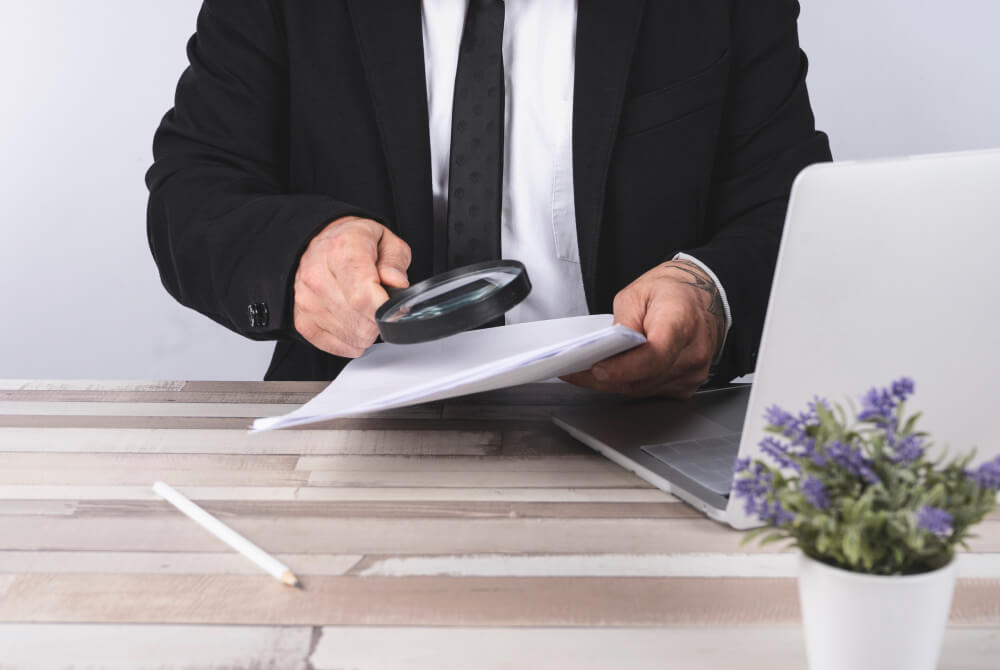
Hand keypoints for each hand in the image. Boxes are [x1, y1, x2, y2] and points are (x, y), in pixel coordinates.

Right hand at [293, 216, 410, 356]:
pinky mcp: (303, 320)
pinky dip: (351, 340)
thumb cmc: (354, 243)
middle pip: (359, 321)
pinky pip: (335, 346)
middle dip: (379, 319)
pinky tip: (354, 321)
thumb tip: (397, 283)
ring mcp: (307, 300)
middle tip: (380, 302)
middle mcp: (318, 275)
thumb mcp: (386, 241)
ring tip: (365, 308)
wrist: (322, 241)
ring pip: (350, 336)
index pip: (362, 296)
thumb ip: (395, 262)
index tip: (394, 308)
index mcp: (342, 250)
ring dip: (366, 330)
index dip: (384, 310)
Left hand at [562, 260, 726, 397]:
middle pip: (644, 377)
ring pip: (643, 389)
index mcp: (682, 321)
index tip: (598, 369)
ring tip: (586, 372)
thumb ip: (623, 323)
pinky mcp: (687, 385)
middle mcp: (693, 351)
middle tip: (574, 372)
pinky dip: (629, 384)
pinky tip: (613, 375)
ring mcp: (693, 372)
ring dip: (613, 383)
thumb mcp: (637, 293)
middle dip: (606, 377)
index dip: (624, 367)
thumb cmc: (672, 292)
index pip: (655, 354)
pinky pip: (651, 392)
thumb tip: (606, 350)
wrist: (702, 298)